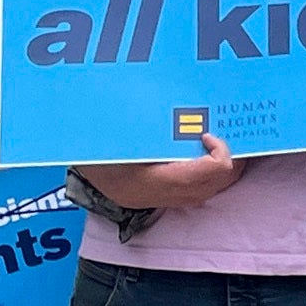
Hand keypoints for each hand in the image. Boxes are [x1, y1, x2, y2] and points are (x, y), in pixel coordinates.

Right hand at [78, 135, 240, 210]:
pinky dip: (209, 174)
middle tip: (225, 136)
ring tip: (221, 142)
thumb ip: (155, 123)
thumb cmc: (96, 146)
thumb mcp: (121, 132)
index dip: (219, 153)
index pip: (206, 173)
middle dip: (229, 161)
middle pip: (213, 185)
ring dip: (222, 168)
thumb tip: (189, 106)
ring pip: (209, 191)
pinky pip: (198, 191)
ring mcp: (160, 199)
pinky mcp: (160, 197)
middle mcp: (158, 194)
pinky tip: (205, 152)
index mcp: (149, 180)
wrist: (76, 165)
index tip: (209, 134)